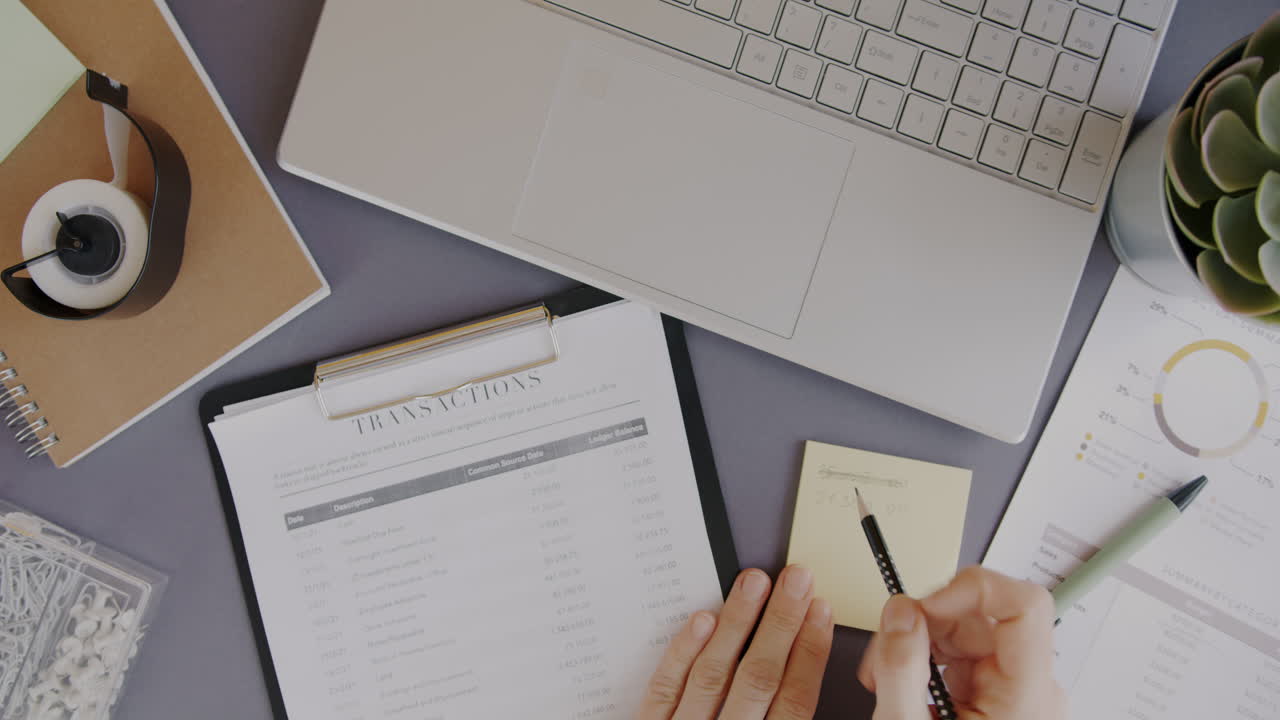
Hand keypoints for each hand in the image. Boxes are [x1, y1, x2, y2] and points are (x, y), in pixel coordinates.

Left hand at [637, 566, 834, 719]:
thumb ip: (785, 719)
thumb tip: (806, 681)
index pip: (794, 703)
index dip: (810, 654)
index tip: (821, 612)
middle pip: (758, 679)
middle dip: (781, 624)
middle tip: (797, 579)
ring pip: (713, 674)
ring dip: (736, 624)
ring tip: (754, 583)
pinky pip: (664, 690)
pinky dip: (683, 653)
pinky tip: (703, 620)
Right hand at [858, 567, 1066, 719]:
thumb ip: (900, 667)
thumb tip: (901, 612)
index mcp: (1027, 698)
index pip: (1025, 605)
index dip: (972, 589)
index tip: (925, 605)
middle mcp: (1033, 690)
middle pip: (985, 616)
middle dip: (927, 623)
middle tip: (888, 651)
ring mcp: (1018, 695)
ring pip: (970, 632)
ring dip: (922, 643)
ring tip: (889, 678)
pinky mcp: (1001, 699)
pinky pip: (966, 656)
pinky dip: (930, 660)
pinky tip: (908, 686)